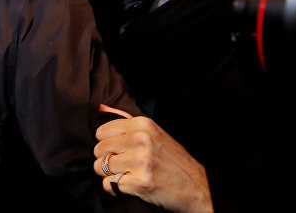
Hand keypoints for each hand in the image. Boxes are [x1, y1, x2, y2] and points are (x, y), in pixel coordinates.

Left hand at [94, 104, 213, 212]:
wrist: (197, 186)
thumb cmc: (172, 160)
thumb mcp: (154, 133)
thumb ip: (128, 123)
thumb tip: (100, 108)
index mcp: (143, 125)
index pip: (101, 132)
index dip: (107, 144)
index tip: (120, 151)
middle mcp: (141, 140)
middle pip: (99, 150)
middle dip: (107, 160)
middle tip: (124, 165)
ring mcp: (141, 162)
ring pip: (100, 167)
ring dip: (110, 174)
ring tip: (127, 174)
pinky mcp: (140, 183)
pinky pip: (108, 184)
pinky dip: (115, 188)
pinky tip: (129, 185)